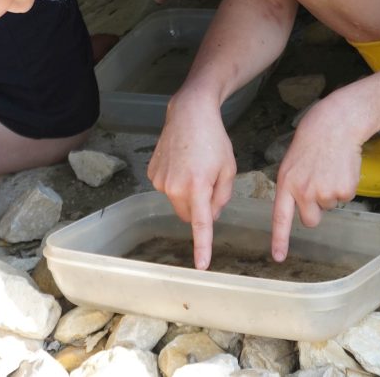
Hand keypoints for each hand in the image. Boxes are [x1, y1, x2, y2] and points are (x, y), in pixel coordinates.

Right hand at [147, 97, 235, 269]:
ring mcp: (160, 181)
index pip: (200, 225)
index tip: (201, 265)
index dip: (202, 247)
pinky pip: (168, 190)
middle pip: (189, 215)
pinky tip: (183, 163)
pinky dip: (177, 184)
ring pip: (178, 203)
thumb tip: (211, 215)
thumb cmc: (214, 140)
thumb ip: (222, 197)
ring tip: (196, 168)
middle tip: (210, 184)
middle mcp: (174, 187)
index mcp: (197, 186)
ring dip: (188, 195)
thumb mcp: (228, 168)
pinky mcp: (152, 174)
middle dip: (200, 209)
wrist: (189, 114)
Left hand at [270, 94, 364, 261]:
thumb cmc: (314, 137)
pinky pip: (345, 197)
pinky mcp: (344, 190)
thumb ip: (293, 185)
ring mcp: (325, 192)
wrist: (337, 123)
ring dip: (332, 191)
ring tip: (330, 167)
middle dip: (315, 210)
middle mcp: (304, 192)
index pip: (281, 218)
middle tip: (319, 185)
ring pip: (330, 206)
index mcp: (287, 183)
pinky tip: (342, 167)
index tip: (279, 257)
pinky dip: (346, 185)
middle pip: (310, 220)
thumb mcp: (292, 161)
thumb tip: (300, 203)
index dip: (280, 240)